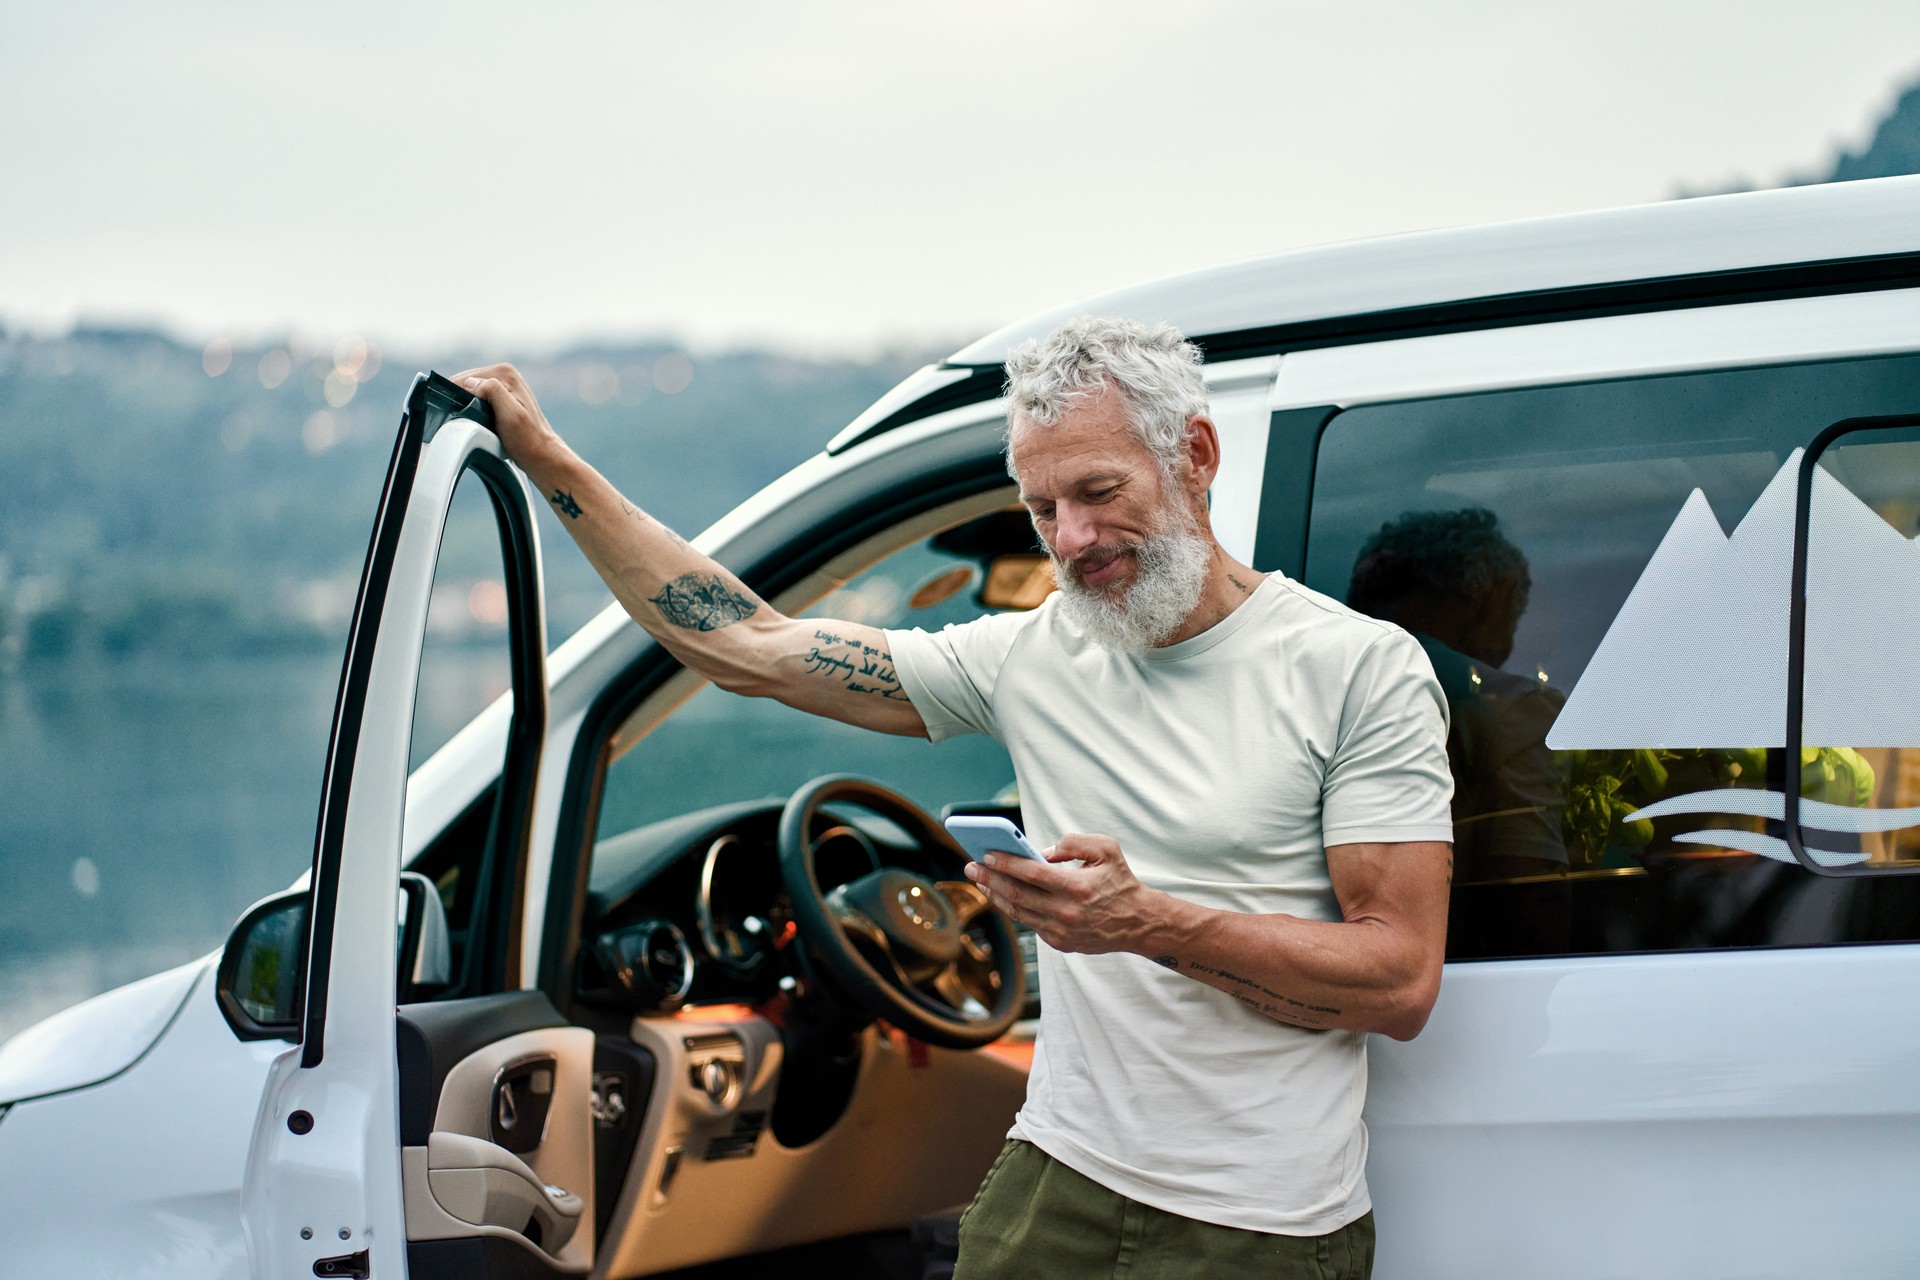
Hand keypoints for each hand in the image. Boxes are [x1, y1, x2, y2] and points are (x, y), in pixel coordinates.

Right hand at [452, 364, 565, 469]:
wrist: (539, 454)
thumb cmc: (527, 439)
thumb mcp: (510, 414)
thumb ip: (492, 391)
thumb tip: (471, 382)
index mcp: (504, 373)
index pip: (463, 379)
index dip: (459, 399)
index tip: (472, 417)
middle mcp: (503, 374)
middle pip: (464, 386)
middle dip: (465, 404)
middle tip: (479, 423)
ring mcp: (501, 385)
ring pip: (468, 395)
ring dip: (469, 410)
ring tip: (484, 425)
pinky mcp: (499, 397)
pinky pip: (475, 402)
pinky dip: (475, 414)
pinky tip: (486, 424)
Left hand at [962, 832, 1166, 955]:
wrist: (1138, 923)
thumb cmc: (1120, 881)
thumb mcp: (1106, 849)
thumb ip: (1073, 842)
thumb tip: (1041, 851)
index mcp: (1076, 887)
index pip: (1032, 873)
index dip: (1006, 863)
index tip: (985, 854)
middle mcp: (1066, 912)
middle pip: (1017, 894)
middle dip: (989, 879)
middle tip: (970, 866)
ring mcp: (1061, 931)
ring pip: (1018, 912)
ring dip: (995, 895)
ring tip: (980, 880)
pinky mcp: (1059, 943)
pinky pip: (1029, 923)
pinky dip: (1012, 908)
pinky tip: (1000, 895)